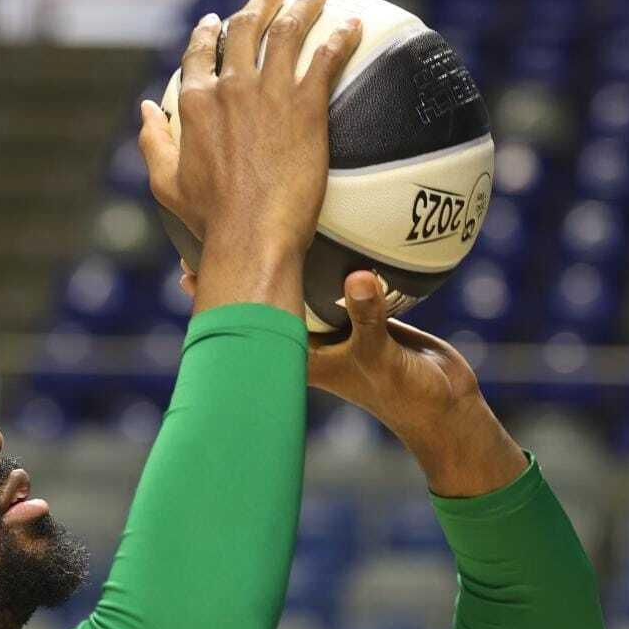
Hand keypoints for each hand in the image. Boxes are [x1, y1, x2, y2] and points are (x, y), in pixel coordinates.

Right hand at [139, 0, 362, 315]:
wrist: (251, 236)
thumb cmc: (210, 218)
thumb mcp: (167, 183)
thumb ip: (154, 140)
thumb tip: (145, 110)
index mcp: (196, 103)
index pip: (200, 52)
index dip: (208, 32)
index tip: (216, 20)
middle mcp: (230, 87)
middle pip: (245, 29)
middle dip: (262, 3)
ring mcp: (269, 92)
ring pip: (286, 31)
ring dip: (302, 6)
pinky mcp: (305, 105)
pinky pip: (326, 57)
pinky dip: (340, 36)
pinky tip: (352, 25)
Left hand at [177, 263, 526, 495]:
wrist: (441, 405)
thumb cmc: (405, 392)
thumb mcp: (383, 352)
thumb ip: (368, 316)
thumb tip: (356, 279)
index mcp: (300, 355)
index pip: (249, 324)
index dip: (219, 299)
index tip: (186, 272)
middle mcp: (308, 342)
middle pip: (263, 302)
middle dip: (238, 271)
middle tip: (206, 231)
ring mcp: (333, 330)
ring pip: (295, 290)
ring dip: (277, 262)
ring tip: (248, 223)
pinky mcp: (359, 316)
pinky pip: (334, 282)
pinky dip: (324, 260)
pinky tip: (318, 228)